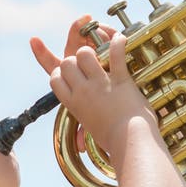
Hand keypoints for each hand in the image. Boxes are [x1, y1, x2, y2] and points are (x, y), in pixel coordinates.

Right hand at [30, 33, 152, 153]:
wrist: (131, 144)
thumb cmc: (115, 142)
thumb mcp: (93, 135)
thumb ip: (83, 134)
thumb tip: (77, 147)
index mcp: (73, 104)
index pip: (54, 79)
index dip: (60, 72)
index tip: (68, 73)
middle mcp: (82, 92)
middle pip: (66, 63)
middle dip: (75, 58)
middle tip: (89, 63)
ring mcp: (100, 84)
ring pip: (84, 54)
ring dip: (93, 50)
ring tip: (102, 53)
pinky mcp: (120, 80)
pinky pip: (115, 53)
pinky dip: (118, 43)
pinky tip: (121, 39)